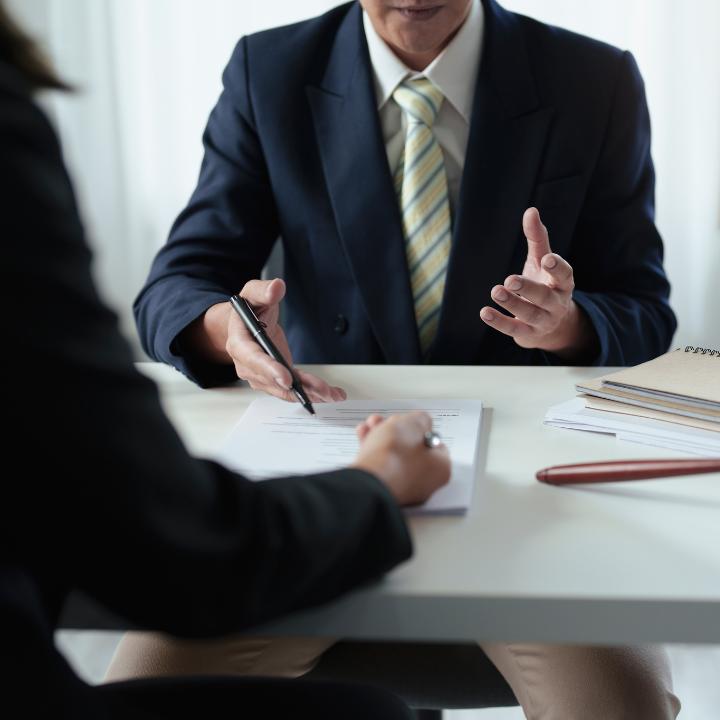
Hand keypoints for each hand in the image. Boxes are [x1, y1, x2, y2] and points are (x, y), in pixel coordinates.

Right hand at [182, 278, 346, 402]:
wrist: (244, 324)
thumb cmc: (248, 309)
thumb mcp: (252, 294)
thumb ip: (263, 291)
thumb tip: (276, 287)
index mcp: (239, 343)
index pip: (253, 359)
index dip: (269, 369)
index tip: (286, 378)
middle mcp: (247, 364)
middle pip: (272, 379)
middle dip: (297, 387)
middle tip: (320, 391)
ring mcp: (261, 375)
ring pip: (284, 389)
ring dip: (309, 393)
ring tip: (331, 395)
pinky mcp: (276, 378)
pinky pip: (293, 388)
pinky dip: (311, 392)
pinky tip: (331, 394)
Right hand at [351, 412, 450, 505]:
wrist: (368, 480)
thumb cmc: (395, 456)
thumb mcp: (415, 423)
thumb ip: (422, 420)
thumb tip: (419, 422)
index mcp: (439, 468)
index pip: (434, 444)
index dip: (420, 428)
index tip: (410, 421)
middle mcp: (423, 482)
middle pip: (410, 448)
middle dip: (396, 430)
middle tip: (389, 421)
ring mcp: (402, 487)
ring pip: (393, 455)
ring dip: (381, 436)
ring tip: (372, 424)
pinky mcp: (382, 488)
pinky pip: (379, 465)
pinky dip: (372, 449)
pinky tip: (364, 435)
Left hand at [479, 207, 597, 359]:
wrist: (551, 325)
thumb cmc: (545, 284)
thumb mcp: (542, 262)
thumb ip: (538, 238)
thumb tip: (531, 210)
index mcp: (562, 284)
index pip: (565, 275)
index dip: (558, 268)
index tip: (547, 259)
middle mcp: (556, 303)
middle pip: (545, 297)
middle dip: (529, 288)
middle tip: (510, 279)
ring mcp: (543, 321)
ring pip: (530, 313)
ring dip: (512, 303)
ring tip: (496, 291)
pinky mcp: (527, 333)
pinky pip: (513, 328)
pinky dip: (499, 321)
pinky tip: (485, 312)